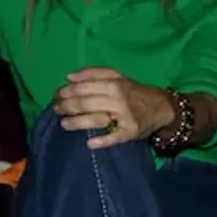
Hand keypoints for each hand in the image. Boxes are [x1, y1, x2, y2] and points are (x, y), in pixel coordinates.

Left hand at [53, 70, 174, 148]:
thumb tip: (69, 77)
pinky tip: (89, 143)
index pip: (84, 87)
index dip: (67, 91)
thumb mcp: (117, 76)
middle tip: (56, 109)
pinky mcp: (130, 133)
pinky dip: (102, 141)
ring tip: (64, 124)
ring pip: (96, 120)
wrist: (161, 107)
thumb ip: (93, 74)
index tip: (56, 95)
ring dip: (77, 122)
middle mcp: (118, 100)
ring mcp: (124, 118)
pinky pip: (114, 138)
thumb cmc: (134, 91)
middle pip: (86, 103)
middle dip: (67, 106)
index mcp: (114, 84)